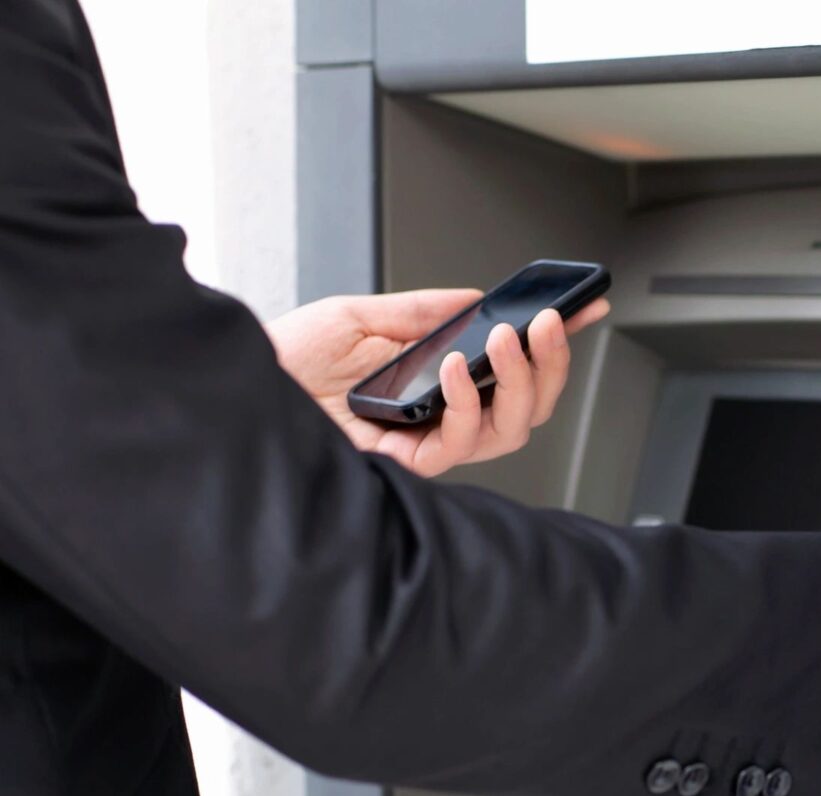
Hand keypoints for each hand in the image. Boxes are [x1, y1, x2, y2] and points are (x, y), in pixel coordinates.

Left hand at [265, 289, 610, 476]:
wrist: (228, 388)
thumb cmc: (281, 359)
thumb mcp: (358, 314)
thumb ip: (421, 310)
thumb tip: (476, 297)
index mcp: (433, 380)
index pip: (509, 367)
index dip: (553, 344)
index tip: (585, 308)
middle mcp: (435, 416)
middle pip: (525, 408)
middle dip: (551, 365)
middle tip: (550, 322)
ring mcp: (421, 442)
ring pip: (507, 433)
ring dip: (520, 385)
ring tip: (509, 340)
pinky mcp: (399, 465)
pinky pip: (455, 446)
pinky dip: (465, 404)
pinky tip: (458, 370)